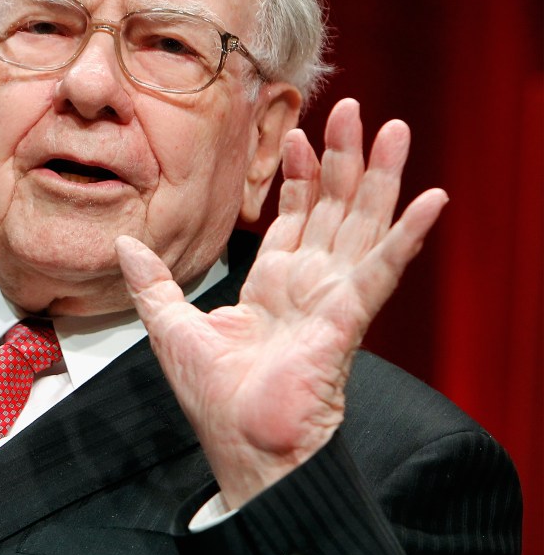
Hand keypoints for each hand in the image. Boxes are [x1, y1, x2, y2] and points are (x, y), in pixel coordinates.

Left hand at [116, 98, 446, 507]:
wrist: (241, 445)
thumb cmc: (215, 398)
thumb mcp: (170, 326)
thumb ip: (152, 281)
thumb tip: (124, 243)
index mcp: (274, 286)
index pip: (295, 218)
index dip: (299, 176)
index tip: (297, 133)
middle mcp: (311, 285)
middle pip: (335, 208)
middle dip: (344, 158)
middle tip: (354, 109)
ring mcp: (334, 298)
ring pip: (362, 224)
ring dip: (379, 177)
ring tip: (392, 128)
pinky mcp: (348, 316)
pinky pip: (383, 268)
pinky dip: (407, 234)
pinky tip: (429, 198)